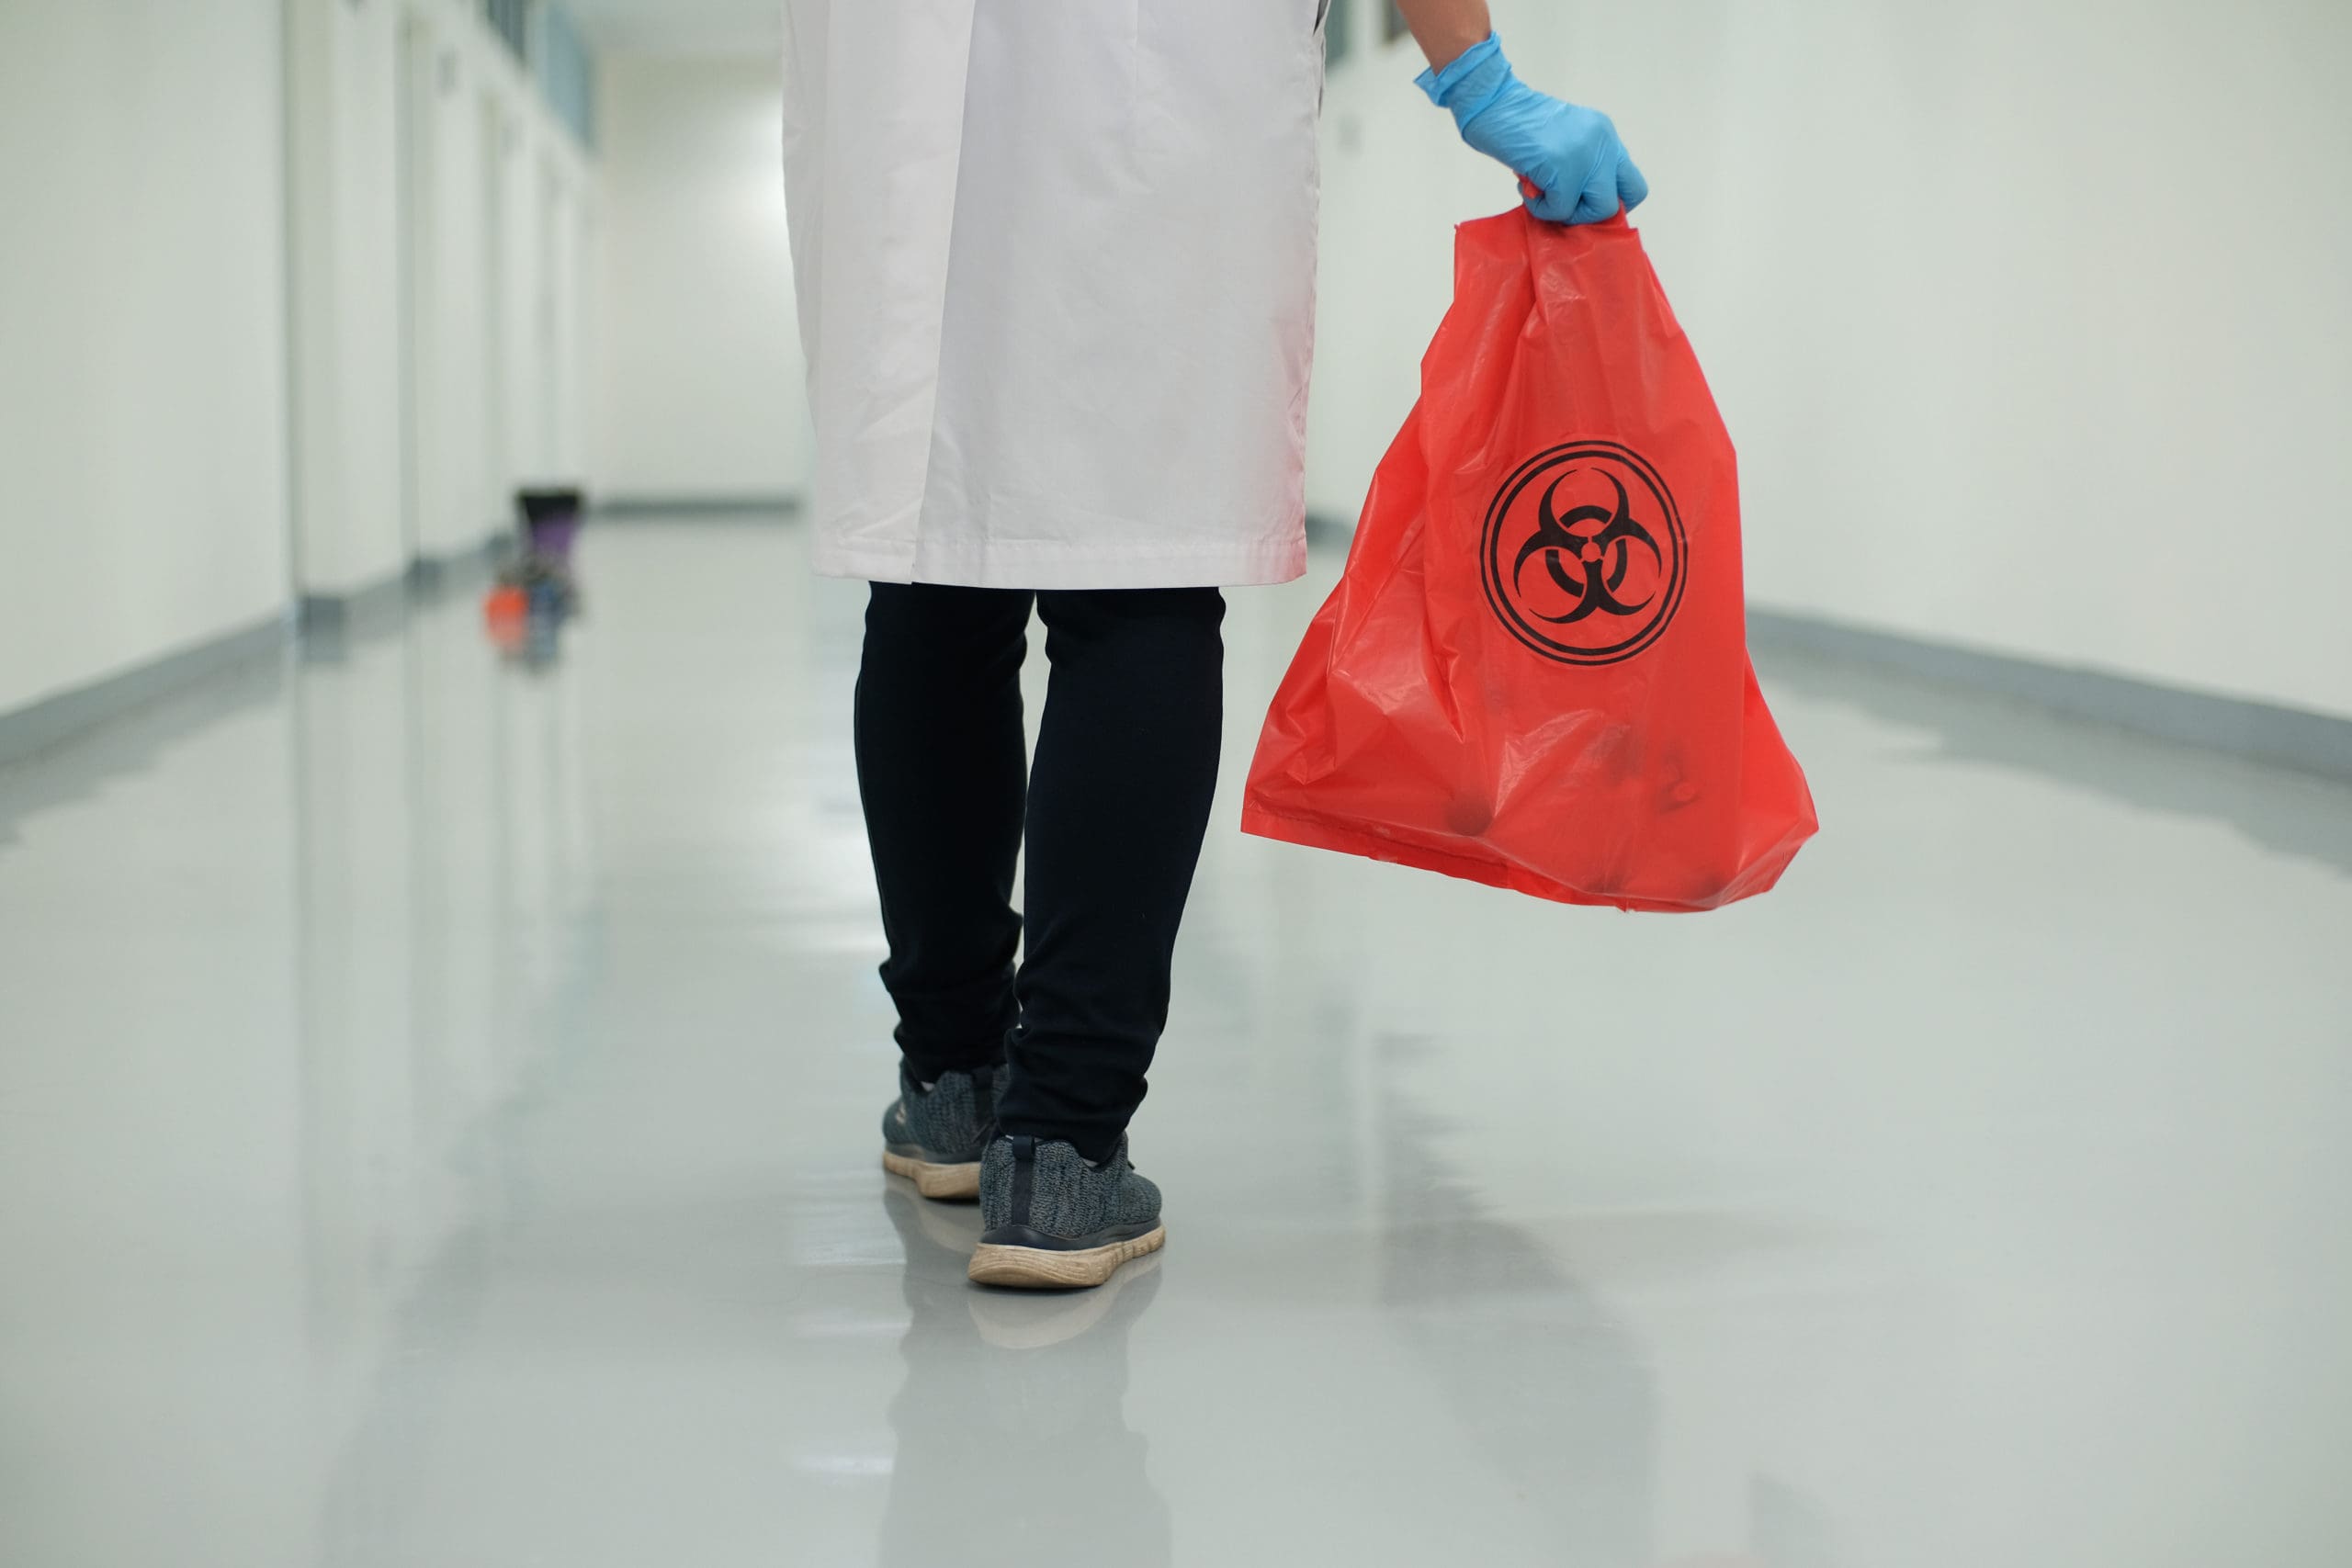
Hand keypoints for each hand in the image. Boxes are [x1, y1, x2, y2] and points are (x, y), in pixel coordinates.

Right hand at [1416, 34, 1647, 224]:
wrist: (1493, 103)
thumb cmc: (1518, 124)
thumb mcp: (1566, 139)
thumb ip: (1582, 164)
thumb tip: (1582, 203)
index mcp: (1605, 136)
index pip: (1631, 184)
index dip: (1608, 202)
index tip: (1581, 202)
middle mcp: (1604, 145)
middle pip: (1619, 202)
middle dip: (1591, 214)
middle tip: (1563, 204)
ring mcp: (1586, 157)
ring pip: (1596, 210)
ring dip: (1565, 212)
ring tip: (1540, 193)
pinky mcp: (1563, 169)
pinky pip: (1561, 210)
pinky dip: (1540, 208)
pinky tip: (1526, 188)